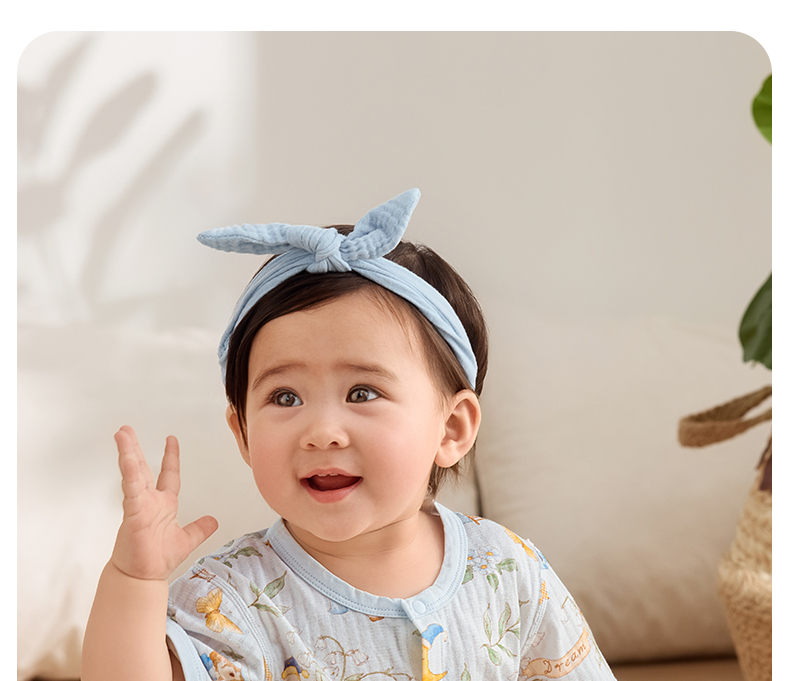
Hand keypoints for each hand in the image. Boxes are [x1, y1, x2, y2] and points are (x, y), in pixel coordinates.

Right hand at [110, 426, 217, 580]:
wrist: (143, 578)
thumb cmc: (157, 559)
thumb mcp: (186, 540)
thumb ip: (199, 528)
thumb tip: (214, 521)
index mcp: (163, 504)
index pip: (168, 474)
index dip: (170, 457)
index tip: (171, 440)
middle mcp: (149, 501)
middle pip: (143, 468)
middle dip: (135, 448)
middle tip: (126, 430)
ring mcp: (140, 506)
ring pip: (134, 474)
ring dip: (128, 453)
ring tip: (122, 435)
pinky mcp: (133, 513)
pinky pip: (131, 490)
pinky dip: (130, 474)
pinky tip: (127, 459)